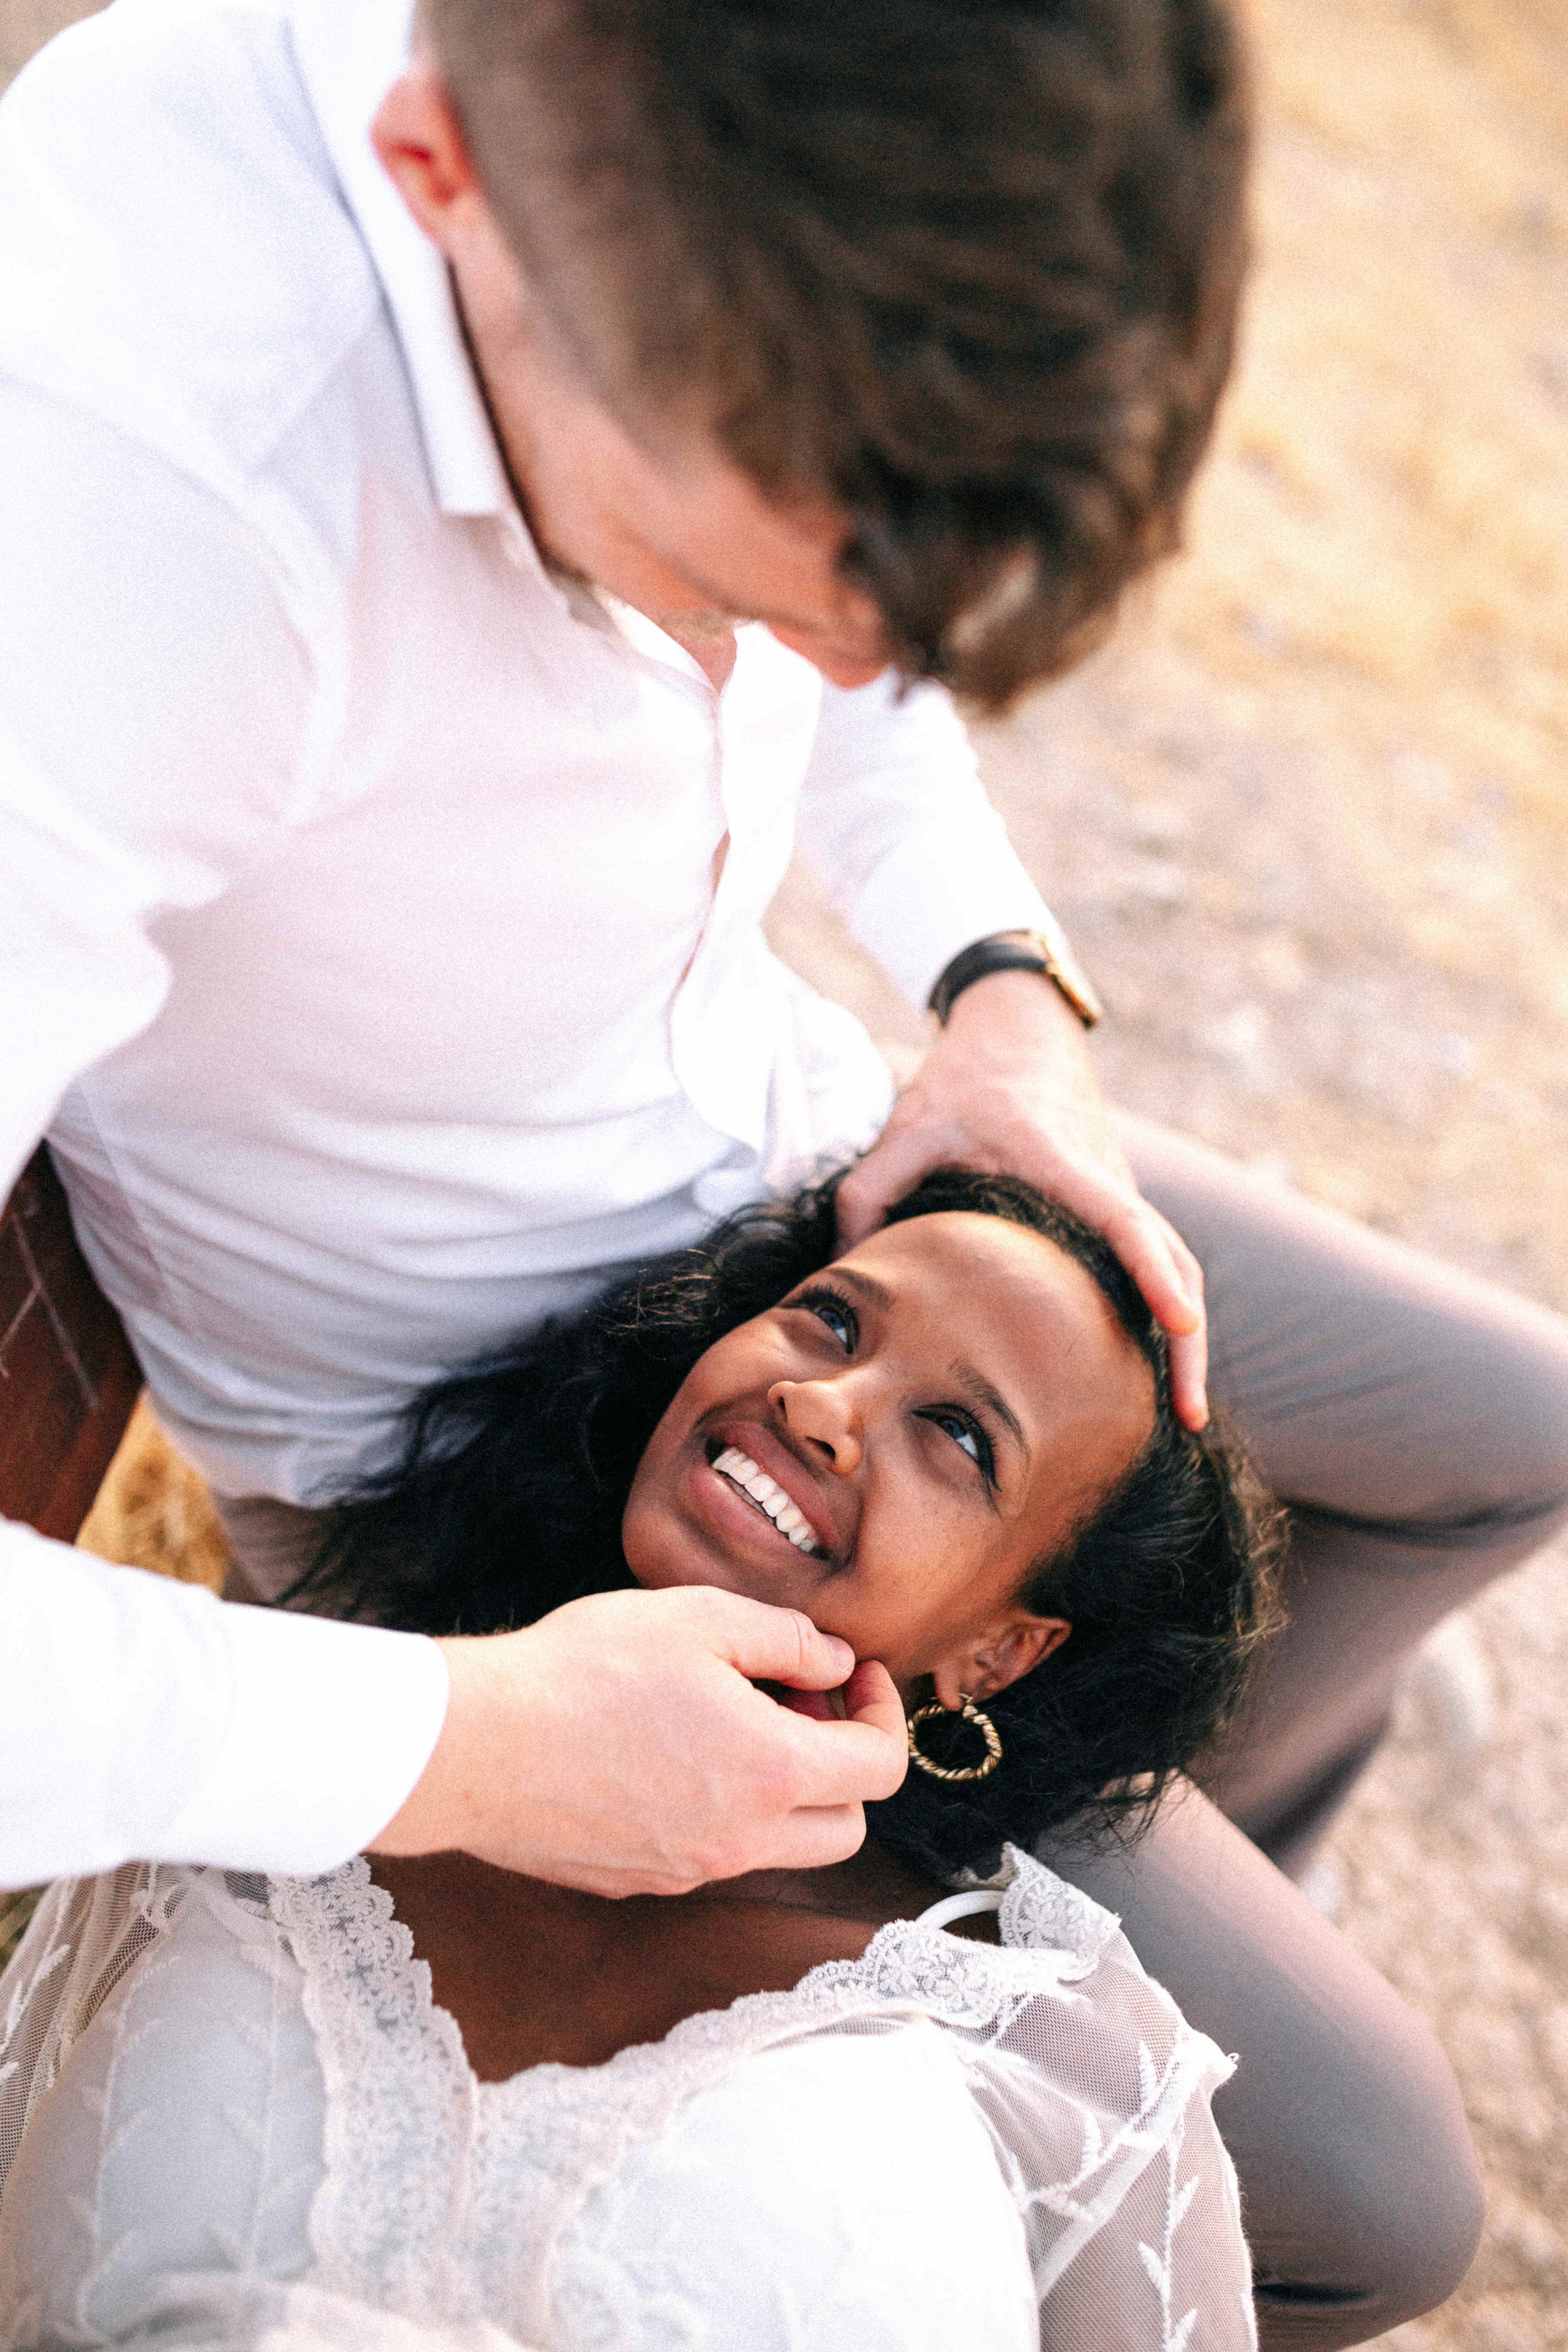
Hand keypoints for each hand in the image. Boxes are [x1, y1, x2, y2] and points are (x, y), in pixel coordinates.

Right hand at [368, 1585, 907, 1894]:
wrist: (475, 1745)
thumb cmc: (582, 1671)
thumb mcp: (697, 1618)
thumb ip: (785, 1639)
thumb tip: (834, 1661)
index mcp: (770, 1773)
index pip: (879, 1768)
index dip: (884, 1712)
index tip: (854, 1673)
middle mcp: (740, 1841)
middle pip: (846, 1827)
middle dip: (846, 1764)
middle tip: (801, 1702)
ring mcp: (688, 1872)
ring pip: (780, 1849)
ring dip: (784, 1792)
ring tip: (733, 1722)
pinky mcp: (638, 1881)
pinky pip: (712, 1856)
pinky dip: (723, 1812)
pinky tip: (673, 1754)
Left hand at [837, 963, 1208, 1427]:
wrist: (1017, 1028)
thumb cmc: (964, 1077)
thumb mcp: (906, 1123)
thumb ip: (867, 1194)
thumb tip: (847, 1273)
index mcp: (1065, 1164)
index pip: (1127, 1221)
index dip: (1156, 1274)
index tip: (1185, 1322)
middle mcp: (1108, 1180)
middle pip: (1175, 1259)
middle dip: (1189, 1339)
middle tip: (1189, 1418)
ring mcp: (1119, 1191)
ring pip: (1174, 1262)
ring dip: (1185, 1334)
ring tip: (1181, 1413)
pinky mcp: (1114, 1201)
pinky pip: (1152, 1259)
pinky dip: (1163, 1308)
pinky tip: (1147, 1368)